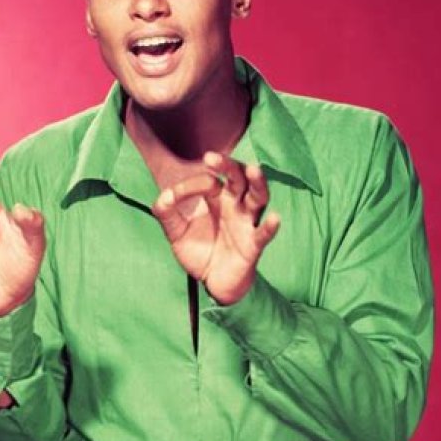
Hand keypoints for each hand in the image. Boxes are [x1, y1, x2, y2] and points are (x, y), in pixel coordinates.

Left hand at [152, 152, 279, 304]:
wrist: (212, 282)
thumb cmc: (199, 252)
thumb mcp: (176, 232)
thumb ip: (166, 213)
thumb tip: (166, 196)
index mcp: (218, 199)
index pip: (211, 180)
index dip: (194, 184)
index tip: (176, 195)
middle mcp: (235, 206)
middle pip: (238, 178)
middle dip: (227, 166)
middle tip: (211, 157)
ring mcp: (246, 223)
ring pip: (257, 198)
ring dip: (257, 183)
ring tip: (254, 170)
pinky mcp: (253, 245)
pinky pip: (263, 234)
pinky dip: (270, 226)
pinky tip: (274, 218)